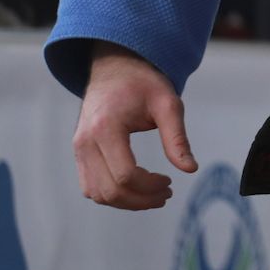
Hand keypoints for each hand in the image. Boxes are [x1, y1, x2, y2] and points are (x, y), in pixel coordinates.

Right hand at [72, 42, 197, 210]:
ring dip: (126, 202)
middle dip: (141, 200)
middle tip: (166, 193)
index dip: (150, 187)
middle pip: (110, 190)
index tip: (170, 182)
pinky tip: (135, 188)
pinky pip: (90, 187)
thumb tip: (191, 169)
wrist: (115, 68)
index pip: (125, 175)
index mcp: (106, 127)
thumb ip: (177, 138)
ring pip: (97, 194)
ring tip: (153, 194)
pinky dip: (112, 195)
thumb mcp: (168, 104)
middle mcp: (85, 141)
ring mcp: (78, 148)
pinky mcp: (79, 153)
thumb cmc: (143, 83)